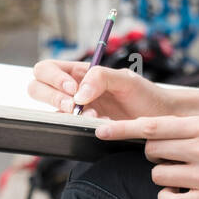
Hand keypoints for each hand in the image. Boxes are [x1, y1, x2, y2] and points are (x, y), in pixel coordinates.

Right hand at [26, 59, 181, 119]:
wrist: (162, 120)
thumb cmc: (146, 95)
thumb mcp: (126, 79)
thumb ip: (101, 77)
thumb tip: (78, 93)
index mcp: (80, 73)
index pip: (46, 68)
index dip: (52, 78)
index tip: (73, 88)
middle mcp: (73, 91)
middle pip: (37, 87)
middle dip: (51, 97)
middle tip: (74, 106)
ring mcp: (76, 112)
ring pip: (47, 110)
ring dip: (63, 114)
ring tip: (91, 116)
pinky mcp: (82, 129)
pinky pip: (64, 129)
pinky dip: (75, 127)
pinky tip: (100, 125)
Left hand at [96, 114, 198, 198]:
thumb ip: (188, 127)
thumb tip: (149, 130)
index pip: (153, 126)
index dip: (122, 129)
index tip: (99, 131)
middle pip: (152, 150)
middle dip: (154, 153)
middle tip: (172, 155)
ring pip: (158, 174)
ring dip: (163, 175)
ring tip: (183, 173)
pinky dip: (168, 196)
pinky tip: (178, 192)